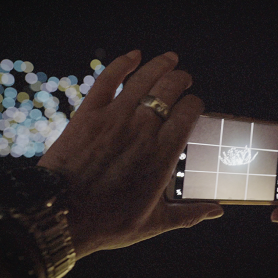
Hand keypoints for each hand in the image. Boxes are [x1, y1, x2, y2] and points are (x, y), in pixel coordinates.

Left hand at [37, 50, 222, 259]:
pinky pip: (108, 79)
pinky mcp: (88, 113)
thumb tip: (217, 210)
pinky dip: (123, 63)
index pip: (189, 112)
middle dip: (182, 80)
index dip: (195, 104)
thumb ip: (188, 213)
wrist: (59, 217)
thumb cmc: (108, 223)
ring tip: (170, 58)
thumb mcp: (154, 223)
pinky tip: (134, 55)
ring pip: (145, 78)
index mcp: (163, 154)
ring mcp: (115, 118)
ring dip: (161, 64)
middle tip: (184, 79)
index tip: (193, 106)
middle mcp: (143, 129)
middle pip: (171, 89)